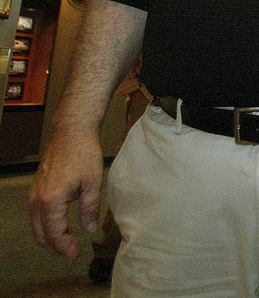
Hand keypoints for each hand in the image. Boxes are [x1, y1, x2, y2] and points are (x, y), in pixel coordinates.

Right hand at [28, 133, 104, 260]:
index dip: (65, 247)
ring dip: (50, 237)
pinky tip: (62, 226)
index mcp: (51, 200)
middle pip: (41, 234)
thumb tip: (89, 228)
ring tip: (69, 243)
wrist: (71, 133)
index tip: (75, 256)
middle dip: (56, 246)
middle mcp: (37, 200)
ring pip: (37, 225)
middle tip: (73, 253)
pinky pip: (37, 215)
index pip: (54, 233)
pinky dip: (47, 225)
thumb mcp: (93, 183)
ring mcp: (34, 194)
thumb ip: (90, 208)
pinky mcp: (36, 189)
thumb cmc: (83, 154)